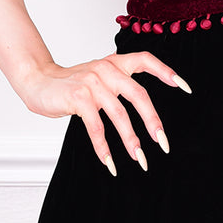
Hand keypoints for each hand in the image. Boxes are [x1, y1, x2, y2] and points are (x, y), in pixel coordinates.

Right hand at [17, 52, 191, 174]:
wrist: (37, 81)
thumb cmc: (71, 85)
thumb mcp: (98, 78)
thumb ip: (119, 84)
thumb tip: (145, 110)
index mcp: (115, 62)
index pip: (146, 59)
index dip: (167, 71)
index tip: (185, 87)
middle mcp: (106, 68)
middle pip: (139, 94)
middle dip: (153, 121)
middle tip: (163, 143)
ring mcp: (92, 82)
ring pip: (119, 115)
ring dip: (131, 140)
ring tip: (140, 160)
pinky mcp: (78, 97)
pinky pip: (96, 127)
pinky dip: (104, 147)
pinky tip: (110, 162)